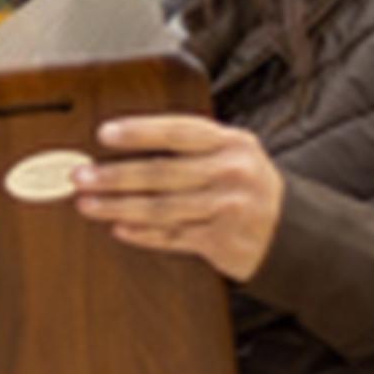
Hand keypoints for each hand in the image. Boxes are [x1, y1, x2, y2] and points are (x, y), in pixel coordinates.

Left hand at [75, 113, 284, 283]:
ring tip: (88, 204)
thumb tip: (125, 142)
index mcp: (231, 143)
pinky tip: (119, 229)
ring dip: (118, 207)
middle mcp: (232, 173)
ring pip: (161, 208)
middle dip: (114, 176)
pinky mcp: (222, 242)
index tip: (104, 134)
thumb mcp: (233, 153)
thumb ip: (191, 146)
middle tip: (81, 176)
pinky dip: (142, 234)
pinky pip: (172, 237)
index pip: (179, 132)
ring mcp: (228, 209)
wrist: (292, 231)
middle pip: (162, 173)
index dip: (140, 132)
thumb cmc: (247, 185)